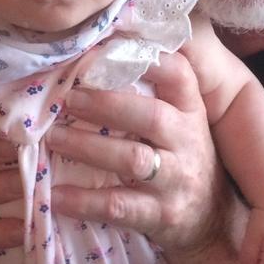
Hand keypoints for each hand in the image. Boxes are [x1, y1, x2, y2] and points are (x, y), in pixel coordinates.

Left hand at [47, 50, 231, 252]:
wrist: (210, 218)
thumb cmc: (181, 155)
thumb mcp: (181, 119)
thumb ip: (155, 90)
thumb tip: (105, 46)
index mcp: (190, 109)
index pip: (178, 75)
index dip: (147, 60)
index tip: (106, 49)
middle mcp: (187, 140)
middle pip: (150, 116)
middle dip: (105, 104)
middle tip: (68, 97)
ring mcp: (176, 180)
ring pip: (132, 160)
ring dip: (88, 147)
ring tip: (53, 138)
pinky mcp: (161, 215)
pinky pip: (120, 206)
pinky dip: (86, 200)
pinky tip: (57, 195)